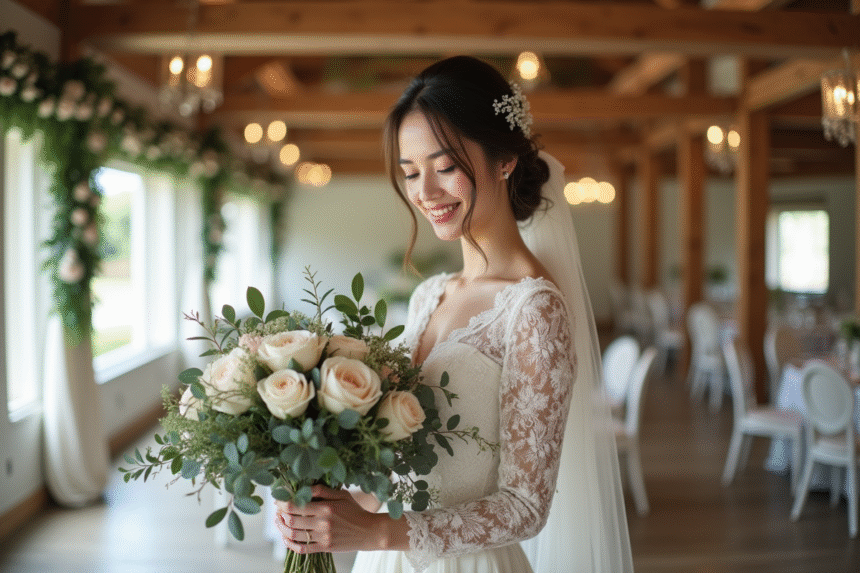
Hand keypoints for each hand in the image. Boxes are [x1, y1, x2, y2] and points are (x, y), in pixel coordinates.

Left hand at [274, 484, 402, 553]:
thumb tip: (305, 487)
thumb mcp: (342, 495)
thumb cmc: (355, 510)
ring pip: (294, 535)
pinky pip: (302, 549)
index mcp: (326, 508)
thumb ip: (323, 490)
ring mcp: (323, 537)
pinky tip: (286, 538)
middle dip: (281, 515)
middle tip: (278, 511)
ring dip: (282, 529)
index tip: (280, 500)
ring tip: (280, 523)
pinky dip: (290, 544)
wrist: (369, 531)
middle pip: (292, 520)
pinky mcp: (324, 548)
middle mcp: (322, 523)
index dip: (284, 503)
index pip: (297, 505)